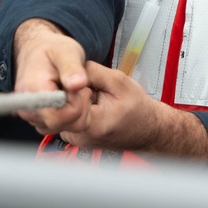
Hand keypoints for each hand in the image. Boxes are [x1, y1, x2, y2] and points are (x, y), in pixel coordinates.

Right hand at [12, 18, 91, 134]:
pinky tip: (70, 99)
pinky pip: (60, 127)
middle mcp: (26, 107)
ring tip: (74, 91)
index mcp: (31, 91)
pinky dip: (71, 116)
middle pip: (60, 124)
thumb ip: (72, 67)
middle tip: (81, 88)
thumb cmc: (52, 50)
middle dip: (78, 108)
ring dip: (75, 112)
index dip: (75, 105)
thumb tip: (78, 84)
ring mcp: (31, 116)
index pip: (56, 116)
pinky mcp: (38, 120)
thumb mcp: (66, 51)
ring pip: (61, 128)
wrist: (37, 52)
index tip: (81, 86)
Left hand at [60, 61, 207, 158]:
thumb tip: (69, 66)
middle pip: (59, 107)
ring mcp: (76, 140)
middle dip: (71, 92)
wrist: (148, 130)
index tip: (85, 83)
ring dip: (72, 102)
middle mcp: (80, 136)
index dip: (71, 85)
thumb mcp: (119, 81)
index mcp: (91, 124)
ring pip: (61, 112)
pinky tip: (91, 107)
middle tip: (91, 89)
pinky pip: (66, 119)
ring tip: (93, 98)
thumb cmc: (137, 107)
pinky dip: (75, 111)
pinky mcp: (76, 139)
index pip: (63, 99)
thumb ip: (91, 71)